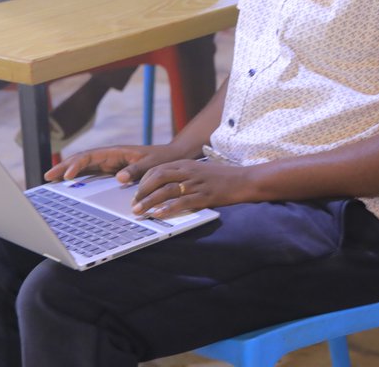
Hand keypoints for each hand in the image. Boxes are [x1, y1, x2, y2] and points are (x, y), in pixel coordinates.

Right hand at [45, 144, 179, 182]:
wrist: (172, 158)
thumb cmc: (163, 159)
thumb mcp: (152, 165)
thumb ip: (136, 171)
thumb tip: (119, 178)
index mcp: (117, 152)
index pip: (91, 156)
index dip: (77, 165)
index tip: (67, 176)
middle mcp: (110, 156)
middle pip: (82, 159)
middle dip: (64, 167)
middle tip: (48, 177)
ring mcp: (109, 163)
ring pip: (84, 166)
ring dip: (68, 171)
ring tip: (51, 180)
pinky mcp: (111, 170)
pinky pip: (91, 173)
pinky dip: (78, 177)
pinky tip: (68, 184)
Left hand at [131, 159, 253, 216]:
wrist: (244, 179)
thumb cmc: (221, 177)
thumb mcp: (199, 171)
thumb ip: (182, 175)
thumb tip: (162, 188)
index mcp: (186, 164)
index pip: (157, 169)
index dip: (143, 182)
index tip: (136, 194)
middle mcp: (189, 171)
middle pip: (158, 178)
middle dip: (142, 192)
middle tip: (133, 205)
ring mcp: (197, 183)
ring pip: (167, 190)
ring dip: (150, 201)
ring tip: (139, 212)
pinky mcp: (205, 195)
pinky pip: (183, 202)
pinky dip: (169, 208)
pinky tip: (159, 214)